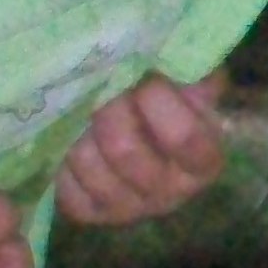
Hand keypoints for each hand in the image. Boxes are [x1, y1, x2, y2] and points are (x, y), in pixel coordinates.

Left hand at [55, 70, 226, 228]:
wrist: (142, 127)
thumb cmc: (169, 97)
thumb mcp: (187, 79)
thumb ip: (184, 68)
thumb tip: (164, 55)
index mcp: (202, 161)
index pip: (182, 136)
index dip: (158, 100)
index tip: (146, 78)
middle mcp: (169, 194)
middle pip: (124, 150)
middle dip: (109, 108)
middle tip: (105, 86)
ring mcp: (129, 208)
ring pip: (88, 163)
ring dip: (82, 129)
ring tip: (87, 110)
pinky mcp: (92, 212)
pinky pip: (68, 188)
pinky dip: (64, 161)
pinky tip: (75, 141)